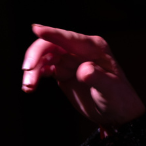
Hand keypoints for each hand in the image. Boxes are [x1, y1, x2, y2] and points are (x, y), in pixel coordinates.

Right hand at [21, 25, 144, 130]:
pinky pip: (44, 69)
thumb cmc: (119, 100)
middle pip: (51, 45)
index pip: (69, 38)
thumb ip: (98, 78)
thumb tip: (83, 70)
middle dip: (36, 56)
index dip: (52, 33)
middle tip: (27, 72)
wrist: (116, 115)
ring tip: (28, 87)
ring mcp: (70, 60)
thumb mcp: (111, 90)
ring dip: (33, 69)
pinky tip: (30, 87)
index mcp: (94, 48)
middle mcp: (79, 50)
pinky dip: (35, 76)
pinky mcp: (63, 72)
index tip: (36, 30)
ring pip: (44, 57)